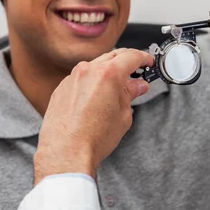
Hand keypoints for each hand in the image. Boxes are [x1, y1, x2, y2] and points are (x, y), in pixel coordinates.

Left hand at [33, 48, 153, 184]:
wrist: (66, 152)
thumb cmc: (93, 138)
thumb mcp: (123, 115)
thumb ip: (130, 94)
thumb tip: (137, 86)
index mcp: (107, 74)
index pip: (131, 56)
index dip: (144, 58)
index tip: (148, 62)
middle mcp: (88, 70)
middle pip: (113, 56)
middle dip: (127, 62)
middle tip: (136, 73)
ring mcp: (72, 78)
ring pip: (95, 66)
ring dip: (108, 72)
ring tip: (117, 89)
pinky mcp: (61, 88)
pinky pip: (81, 78)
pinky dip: (92, 82)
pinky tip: (97, 97)